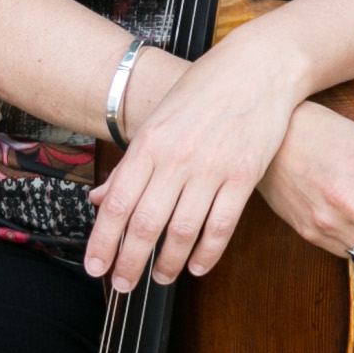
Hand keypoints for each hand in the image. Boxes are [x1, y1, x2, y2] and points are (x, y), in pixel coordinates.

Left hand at [85, 31, 310, 290]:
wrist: (258, 67)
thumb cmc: (204, 90)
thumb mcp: (157, 121)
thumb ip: (131, 164)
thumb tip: (101, 199)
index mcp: (149, 143)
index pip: (117, 204)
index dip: (103, 242)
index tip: (95, 268)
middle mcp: (176, 158)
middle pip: (146, 224)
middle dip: (130, 262)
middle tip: (125, 285)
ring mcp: (212, 168)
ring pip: (183, 231)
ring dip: (169, 263)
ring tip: (161, 278)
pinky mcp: (244, 175)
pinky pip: (222, 226)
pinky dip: (208, 253)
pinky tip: (198, 266)